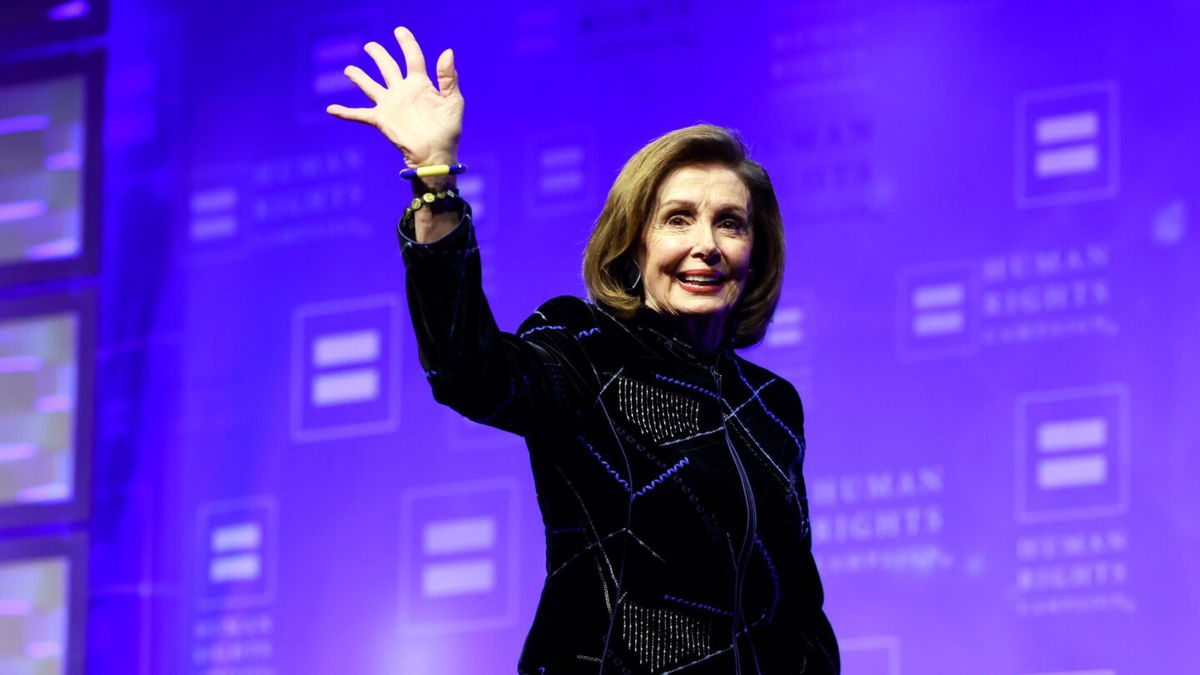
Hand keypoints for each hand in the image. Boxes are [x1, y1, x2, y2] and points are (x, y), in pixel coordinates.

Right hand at [326, 26, 462, 166]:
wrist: (436, 154)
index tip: (399, 31)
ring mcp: (390, 105)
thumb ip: (448, 77)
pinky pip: (359, 115)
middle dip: (378, 55)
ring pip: (370, 86)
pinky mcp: (381, 120)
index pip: (412, 58)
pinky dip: (345, 113)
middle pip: (387, 67)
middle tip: (369, 46)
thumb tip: (447, 51)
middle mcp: (402, 91)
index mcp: (420, 84)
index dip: (407, 43)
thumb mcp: (453, 100)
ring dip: (359, 78)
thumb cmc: (448, 129)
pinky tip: (331, 109)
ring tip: (348, 70)